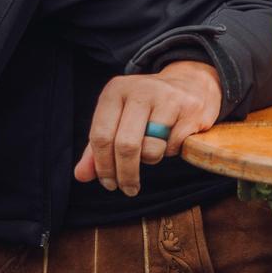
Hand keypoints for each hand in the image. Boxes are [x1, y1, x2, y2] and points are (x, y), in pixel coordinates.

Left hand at [73, 60, 221, 194]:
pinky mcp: (190, 108)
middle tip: (128, 189)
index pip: (100, 136)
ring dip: (152, 159)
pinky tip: (174, 136)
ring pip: (152, 149)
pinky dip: (171, 150)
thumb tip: (81, 175)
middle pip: (125, 145)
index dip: (102, 166)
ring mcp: (168, 97)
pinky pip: (174, 146)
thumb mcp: (118, 119)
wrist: (190, 83)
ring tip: (155, 148)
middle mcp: (140, 89)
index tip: (109, 184)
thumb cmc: (147, 107)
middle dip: (126, 174)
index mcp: (116, 90)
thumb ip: (96, 148)